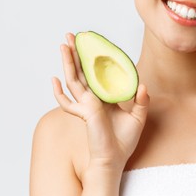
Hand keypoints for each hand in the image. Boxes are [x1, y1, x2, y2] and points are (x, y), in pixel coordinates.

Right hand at [52, 33, 148, 170]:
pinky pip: (68, 101)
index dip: (92, 58)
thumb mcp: (138, 117)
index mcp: (104, 97)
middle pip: (81, 71)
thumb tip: (142, 85)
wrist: (114, 159)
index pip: (96, 73)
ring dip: (68, 62)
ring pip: (73, 79)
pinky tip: (54, 79)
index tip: (90, 43)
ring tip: (63, 45)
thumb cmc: (124, 141)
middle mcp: (93, 99)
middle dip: (76, 53)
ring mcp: (86, 105)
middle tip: (71, 35)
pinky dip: (58, 92)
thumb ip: (141, 100)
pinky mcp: (85, 113)